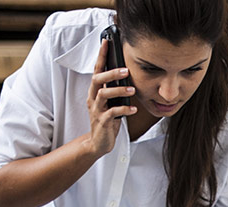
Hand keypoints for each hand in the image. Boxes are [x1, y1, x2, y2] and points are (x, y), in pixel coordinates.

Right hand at [85, 40, 135, 158]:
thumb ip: (115, 89)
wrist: (98, 143)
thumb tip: (128, 74)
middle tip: (125, 70)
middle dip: (111, 73)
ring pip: (104, 95)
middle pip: (97, 80)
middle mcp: (93, 98)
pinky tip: (133, 108)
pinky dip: (124, 109)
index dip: (101, 56)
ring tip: (132, 89)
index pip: (97, 70)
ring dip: (119, 90)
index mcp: (95, 91)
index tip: (106, 42)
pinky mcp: (102, 122)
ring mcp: (97, 110)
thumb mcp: (111, 102)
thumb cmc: (108, 120)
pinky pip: (112, 113)